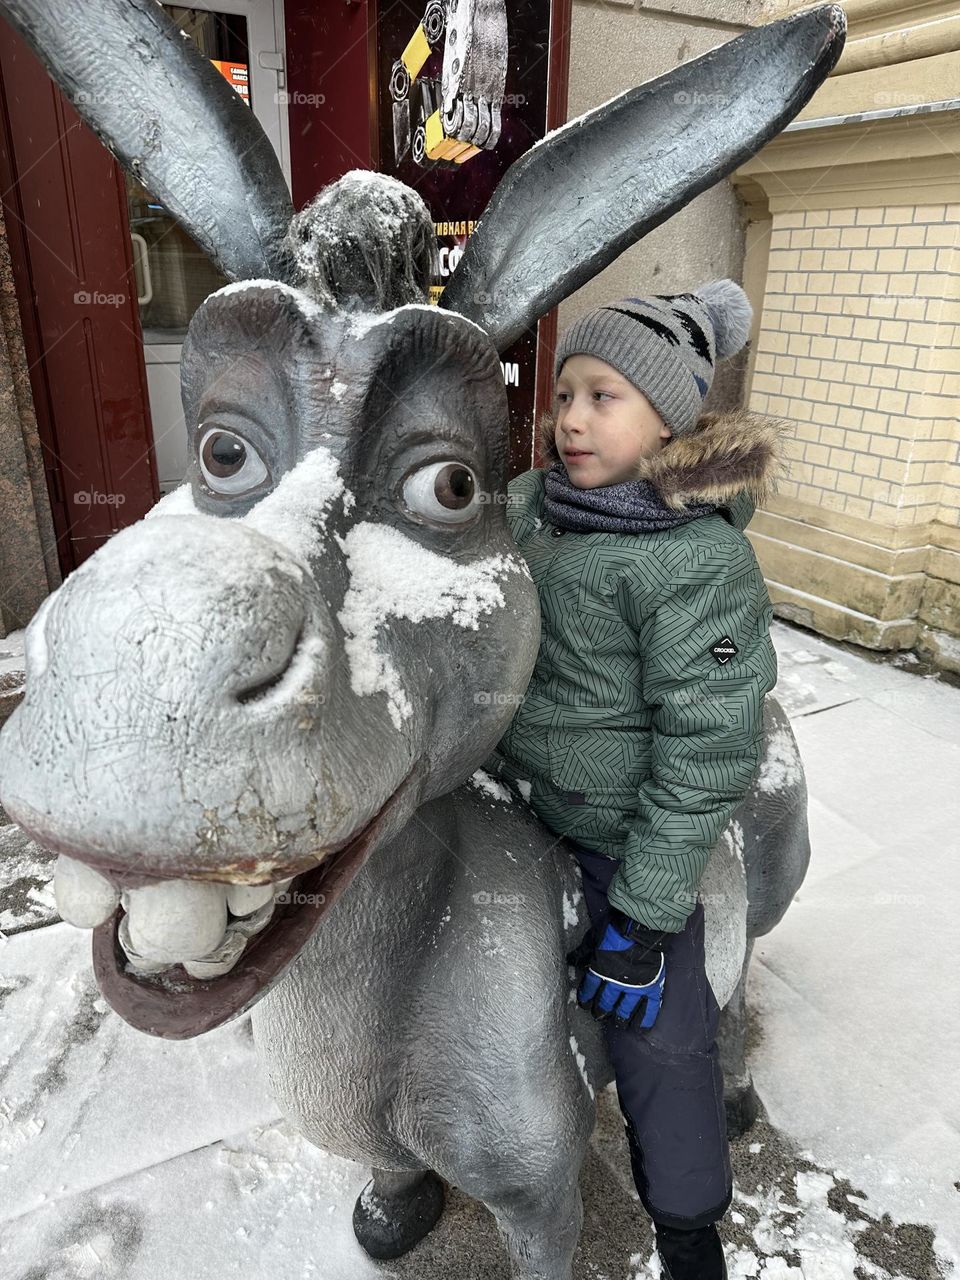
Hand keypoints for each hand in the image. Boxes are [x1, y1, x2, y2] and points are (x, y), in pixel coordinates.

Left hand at [576, 909, 666, 1028]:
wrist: (642, 926)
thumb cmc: (616, 928)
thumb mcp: (594, 938)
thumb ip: (583, 952)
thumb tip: (570, 960)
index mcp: (600, 970)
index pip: (590, 988)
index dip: (586, 996)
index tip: (584, 1002)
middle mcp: (616, 982)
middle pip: (606, 1002)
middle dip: (601, 1010)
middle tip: (599, 1014)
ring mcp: (636, 987)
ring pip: (626, 1009)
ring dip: (620, 1017)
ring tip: (618, 1022)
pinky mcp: (652, 987)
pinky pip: (649, 1008)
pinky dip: (644, 1019)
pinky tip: (640, 1028)